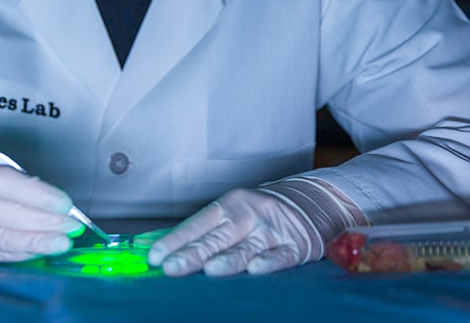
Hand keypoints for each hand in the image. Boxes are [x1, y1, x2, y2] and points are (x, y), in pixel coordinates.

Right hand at [0, 151, 80, 261]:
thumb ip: (13, 181)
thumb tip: (50, 202)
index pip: (5, 183)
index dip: (37, 195)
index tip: (64, 204)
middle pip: (5, 215)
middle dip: (43, 223)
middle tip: (71, 226)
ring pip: (0, 240)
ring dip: (35, 243)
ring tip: (60, 243)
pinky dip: (18, 254)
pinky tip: (37, 252)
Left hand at [148, 179, 364, 276]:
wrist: (314, 200)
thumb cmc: (264, 212)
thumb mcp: (235, 213)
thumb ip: (207, 232)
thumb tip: (168, 248)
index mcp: (229, 205)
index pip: (197, 224)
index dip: (175, 240)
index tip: (155, 256)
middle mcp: (249, 215)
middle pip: (217, 237)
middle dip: (193, 253)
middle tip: (172, 267)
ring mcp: (272, 229)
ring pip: (246, 247)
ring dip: (228, 259)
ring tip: (209, 269)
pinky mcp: (296, 244)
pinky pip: (281, 255)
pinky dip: (269, 261)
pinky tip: (256, 269)